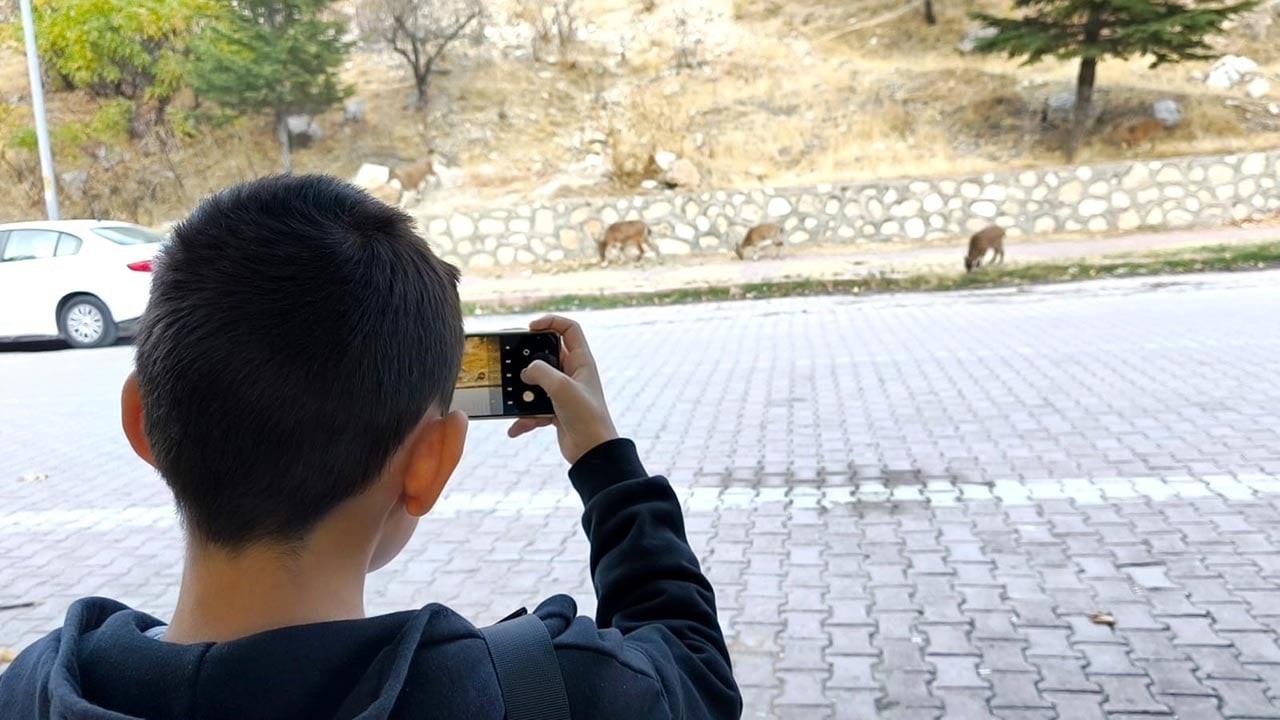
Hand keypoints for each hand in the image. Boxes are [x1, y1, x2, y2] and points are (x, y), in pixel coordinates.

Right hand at [507, 315, 618, 463]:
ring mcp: (564, 393)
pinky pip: (534, 409)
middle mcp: (573, 374)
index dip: (550, 322)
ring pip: (537, 384)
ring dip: (524, 393)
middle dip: (529, 360)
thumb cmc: (586, 417)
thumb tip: (526, 372)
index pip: (569, 329)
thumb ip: (541, 372)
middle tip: (514, 363)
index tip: (530, 328)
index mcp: (581, 361)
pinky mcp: (556, 411)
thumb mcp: (562, 388)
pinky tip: (515, 428)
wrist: (593, 453)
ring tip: (514, 399)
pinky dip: (524, 418)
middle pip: (547, 355)